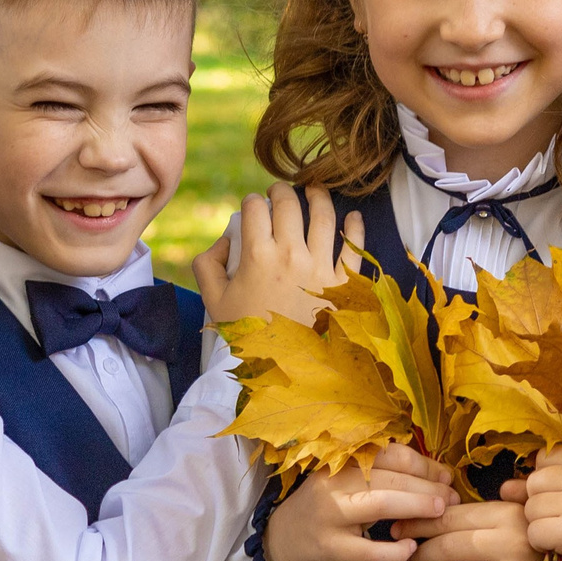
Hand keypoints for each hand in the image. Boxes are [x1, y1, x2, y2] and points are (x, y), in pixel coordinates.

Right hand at [193, 183, 363, 327]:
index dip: (251, 201)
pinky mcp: (345, 283)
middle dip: (280, 191)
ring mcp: (321, 267)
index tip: (252, 206)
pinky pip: (354, 246)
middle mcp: (291, 255)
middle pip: (288, 204)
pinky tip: (352, 217)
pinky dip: (354, 227)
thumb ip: (207, 265)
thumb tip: (223, 241)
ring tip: (314, 190)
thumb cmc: (248, 335)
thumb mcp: (214, 302)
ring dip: (317, 196)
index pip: (254, 208)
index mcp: (258, 257)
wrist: (286, 370)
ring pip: (323, 215)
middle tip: (279, 192)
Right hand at [260, 444, 454, 560]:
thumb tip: (439, 475)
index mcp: (341, 461)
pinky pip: (369, 550)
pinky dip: (394, 550)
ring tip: (441, 512)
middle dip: (428, 486)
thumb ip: (384, 476)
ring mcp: (331, 516)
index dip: (423, 463)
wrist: (283, 541)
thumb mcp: (348, 483)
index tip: (446, 476)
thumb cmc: (328, 508)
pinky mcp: (331, 548)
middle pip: (390, 477)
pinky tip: (410, 548)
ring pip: (381, 504)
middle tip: (452, 497)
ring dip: (417, 506)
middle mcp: (334, 483)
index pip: (389, 453)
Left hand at [403, 497, 561, 560]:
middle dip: (421, 557)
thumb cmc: (545, 552)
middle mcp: (512, 544)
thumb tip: (433, 506)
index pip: (451, 517)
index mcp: (509, 515)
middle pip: (448, 548)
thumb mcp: (522, 521)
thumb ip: (486, 514)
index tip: (401, 531)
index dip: (420, 525)